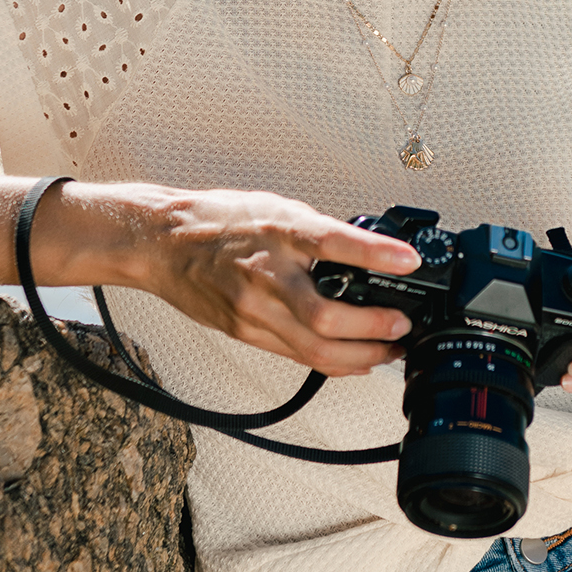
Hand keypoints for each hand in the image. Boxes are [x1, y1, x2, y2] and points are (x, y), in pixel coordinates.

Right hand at [104, 186, 418, 377]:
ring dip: (361, 356)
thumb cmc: (219, 222)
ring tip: (389, 350)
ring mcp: (253, 310)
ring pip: (314, 349)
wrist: (162, 243)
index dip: (374, 253)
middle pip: (326, 317)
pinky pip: (296, 356)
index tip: (409, 261)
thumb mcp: (277, 210)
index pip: (331, 242)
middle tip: (403, 327)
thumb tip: (366, 253)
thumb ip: (317, 233)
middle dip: (374, 329)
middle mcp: (266, 274)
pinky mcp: (246, 332)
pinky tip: (354, 360)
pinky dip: (332, 362)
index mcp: (278, 232)